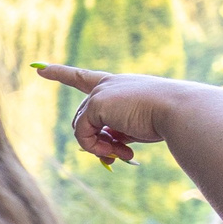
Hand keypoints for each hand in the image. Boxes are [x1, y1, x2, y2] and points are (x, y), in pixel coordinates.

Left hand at [35, 64, 197, 166]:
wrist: (183, 112)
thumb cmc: (168, 120)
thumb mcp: (137, 127)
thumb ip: (115, 132)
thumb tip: (94, 148)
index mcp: (120, 85)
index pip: (85, 78)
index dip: (61, 73)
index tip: (39, 68)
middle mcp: (108, 85)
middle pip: (84, 118)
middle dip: (97, 141)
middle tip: (118, 156)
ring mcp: (101, 93)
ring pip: (82, 128)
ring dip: (98, 147)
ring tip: (121, 154)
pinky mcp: (97, 103)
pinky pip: (82, 134)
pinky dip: (95, 147)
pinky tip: (115, 152)